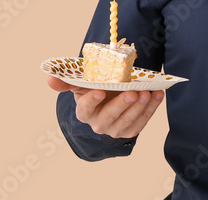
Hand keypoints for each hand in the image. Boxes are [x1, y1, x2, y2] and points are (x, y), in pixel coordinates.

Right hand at [47, 75, 164, 137]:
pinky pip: (142, 121)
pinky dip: (151, 109)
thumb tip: (49, 77)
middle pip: (109, 116)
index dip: (92, 100)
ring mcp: (115, 129)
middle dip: (121, 104)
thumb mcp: (81, 83)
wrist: (108, 100)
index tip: (99, 91)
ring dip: (139, 108)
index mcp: (84, 111)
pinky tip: (157, 95)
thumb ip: (66, 81)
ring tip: (147, 93)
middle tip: (132, 92)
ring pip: (127, 121)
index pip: (85, 108)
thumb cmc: (94, 89)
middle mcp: (98, 124)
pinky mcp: (130, 130)